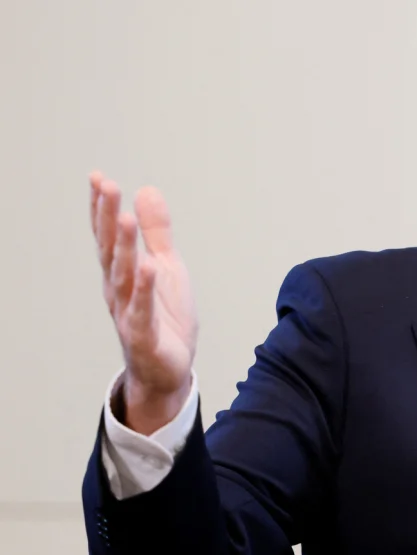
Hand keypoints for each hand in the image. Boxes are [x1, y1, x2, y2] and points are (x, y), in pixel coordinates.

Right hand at [90, 172, 198, 434]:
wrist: (170, 369)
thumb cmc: (165, 317)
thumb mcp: (166, 266)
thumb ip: (156, 232)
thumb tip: (147, 190)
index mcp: (123, 273)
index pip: (108, 236)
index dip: (102, 208)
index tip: (99, 177)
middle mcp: (119, 291)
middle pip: (110, 250)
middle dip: (107, 219)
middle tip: (106, 187)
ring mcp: (129, 313)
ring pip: (123, 277)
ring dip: (122, 248)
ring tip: (123, 219)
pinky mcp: (144, 336)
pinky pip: (142, 311)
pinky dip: (144, 291)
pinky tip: (147, 269)